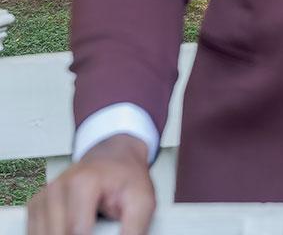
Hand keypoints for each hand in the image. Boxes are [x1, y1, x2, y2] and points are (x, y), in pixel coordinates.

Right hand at [27, 134, 154, 234]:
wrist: (114, 158)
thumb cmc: (127, 177)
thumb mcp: (143, 201)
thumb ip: (134, 229)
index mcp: (82, 183)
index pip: (76, 231)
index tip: (103, 233)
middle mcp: (56, 188)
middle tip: (99, 227)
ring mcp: (42, 197)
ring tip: (89, 226)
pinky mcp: (35, 206)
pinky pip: (37, 233)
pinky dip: (54, 234)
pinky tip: (73, 229)